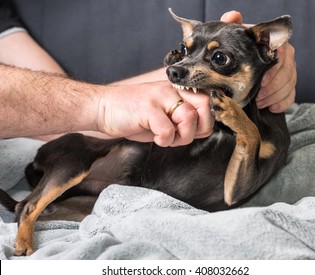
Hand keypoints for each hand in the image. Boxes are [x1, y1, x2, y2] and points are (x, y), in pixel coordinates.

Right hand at [97, 81, 212, 146]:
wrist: (102, 109)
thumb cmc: (132, 115)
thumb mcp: (162, 115)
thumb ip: (182, 119)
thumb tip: (202, 130)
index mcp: (176, 90)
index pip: (207, 102)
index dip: (204, 121)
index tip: (191, 132)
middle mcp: (170, 89)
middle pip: (205, 105)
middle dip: (199, 128)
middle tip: (182, 136)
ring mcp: (159, 97)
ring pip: (189, 118)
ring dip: (181, 137)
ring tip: (166, 137)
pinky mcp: (148, 108)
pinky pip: (168, 130)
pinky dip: (164, 141)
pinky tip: (155, 138)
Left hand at [221, 11, 296, 112]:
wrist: (242, 62)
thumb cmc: (240, 49)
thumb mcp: (236, 37)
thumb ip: (234, 25)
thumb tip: (233, 16)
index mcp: (276, 45)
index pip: (283, 56)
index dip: (274, 72)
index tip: (262, 83)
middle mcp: (286, 57)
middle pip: (288, 73)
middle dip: (273, 88)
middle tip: (258, 98)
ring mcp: (289, 72)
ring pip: (290, 85)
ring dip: (275, 97)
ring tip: (260, 103)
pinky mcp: (288, 86)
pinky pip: (291, 96)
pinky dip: (282, 104)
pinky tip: (271, 108)